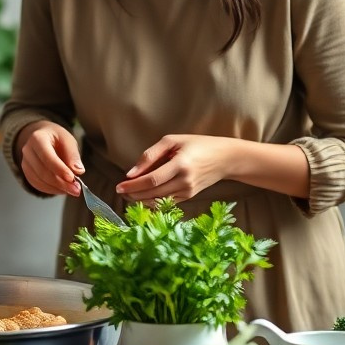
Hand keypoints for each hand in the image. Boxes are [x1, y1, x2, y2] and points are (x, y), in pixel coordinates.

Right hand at [16, 121, 82, 196]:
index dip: (59, 169)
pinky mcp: (27, 173)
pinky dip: (52, 189)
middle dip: (61, 183)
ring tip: (72, 189)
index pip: (47, 156)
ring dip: (57, 188)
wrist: (44, 137)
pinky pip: (38, 185)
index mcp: (37, 138)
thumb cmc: (57, 138)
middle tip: (76, 189)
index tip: (72, 178)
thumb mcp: (68, 140)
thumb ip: (73, 155)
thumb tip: (78, 171)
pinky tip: (63, 189)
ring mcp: (25, 163)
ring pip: (40, 181)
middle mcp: (28, 151)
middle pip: (42, 171)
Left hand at [116, 134, 232, 201]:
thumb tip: (131, 173)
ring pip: (158, 201)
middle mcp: (185, 181)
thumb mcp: (173, 141)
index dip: (133, 185)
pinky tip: (142, 196)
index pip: (152, 180)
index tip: (119, 186)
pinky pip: (166, 203)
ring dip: (140, 199)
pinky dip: (152, 201)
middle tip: (119, 190)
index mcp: (181, 165)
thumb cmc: (197, 144)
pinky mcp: (189, 197)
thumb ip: (150, 155)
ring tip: (128, 193)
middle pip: (153, 193)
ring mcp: (188, 192)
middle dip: (133, 194)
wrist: (225, 158)